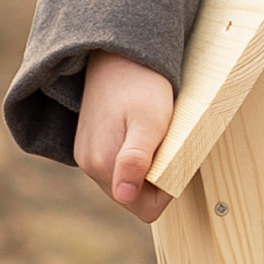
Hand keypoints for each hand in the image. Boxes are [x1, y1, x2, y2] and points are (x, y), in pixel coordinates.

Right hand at [73, 51, 174, 223]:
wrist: (117, 55)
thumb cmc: (140, 85)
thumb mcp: (149, 121)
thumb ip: (136, 159)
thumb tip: (124, 195)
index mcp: (103, 164)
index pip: (143, 208)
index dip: (166, 192)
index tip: (177, 162)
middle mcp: (90, 166)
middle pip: (134, 197)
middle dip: (156, 180)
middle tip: (169, 145)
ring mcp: (87, 156)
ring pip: (126, 182)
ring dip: (146, 168)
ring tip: (156, 137)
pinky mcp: (90, 145)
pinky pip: (117, 166)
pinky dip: (135, 157)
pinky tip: (142, 133)